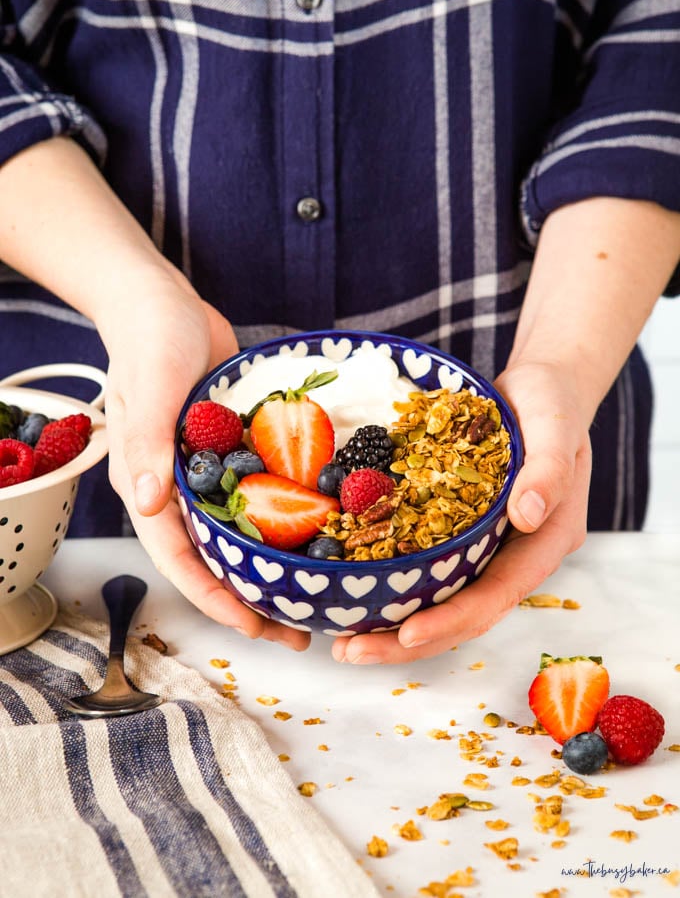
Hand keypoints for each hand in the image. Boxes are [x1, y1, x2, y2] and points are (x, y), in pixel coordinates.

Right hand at [101, 267, 310, 650]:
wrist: (166, 302)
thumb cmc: (150, 341)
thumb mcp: (150, 389)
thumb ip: (148, 444)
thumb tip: (150, 505)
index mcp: (152, 486)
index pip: (180, 558)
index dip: (215, 597)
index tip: (253, 624)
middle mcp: (182, 488)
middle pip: (216, 557)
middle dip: (252, 596)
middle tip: (299, 629)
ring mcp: (211, 470)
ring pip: (243, 531)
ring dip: (275, 563)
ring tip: (317, 593)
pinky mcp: (237, 448)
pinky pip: (265, 490)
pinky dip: (289, 513)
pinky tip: (327, 527)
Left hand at [330, 360, 590, 663]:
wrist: (538, 388)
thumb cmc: (552, 405)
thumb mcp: (556, 428)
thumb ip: (549, 471)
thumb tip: (529, 515)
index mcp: (545, 543)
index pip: (497, 595)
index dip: (452, 619)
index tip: (406, 634)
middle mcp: (514, 555)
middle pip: (463, 613)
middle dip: (408, 640)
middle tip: (350, 650)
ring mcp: (486, 546)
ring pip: (441, 597)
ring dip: (393, 622)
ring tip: (341, 639)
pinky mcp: (459, 529)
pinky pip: (427, 565)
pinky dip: (393, 582)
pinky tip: (353, 589)